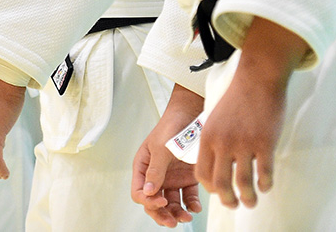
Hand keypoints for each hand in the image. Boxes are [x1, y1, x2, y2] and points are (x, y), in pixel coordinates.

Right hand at [132, 85, 204, 226]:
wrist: (192, 114)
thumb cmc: (172, 126)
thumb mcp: (161, 147)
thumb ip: (155, 170)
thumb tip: (149, 193)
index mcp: (143, 166)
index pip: (139, 192)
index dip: (148, 201)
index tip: (162, 201)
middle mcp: (156, 175)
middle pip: (154, 202)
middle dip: (161, 214)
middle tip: (172, 222)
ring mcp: (172, 178)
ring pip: (171, 203)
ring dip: (177, 213)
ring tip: (187, 217)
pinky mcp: (188, 178)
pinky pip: (188, 197)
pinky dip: (191, 204)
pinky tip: (196, 207)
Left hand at [194, 17, 305, 209]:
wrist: (257, 76)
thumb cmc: (237, 96)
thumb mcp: (215, 116)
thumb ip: (214, 138)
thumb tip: (218, 162)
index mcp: (207, 136)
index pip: (202, 173)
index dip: (210, 188)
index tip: (219, 191)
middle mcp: (222, 142)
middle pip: (220, 184)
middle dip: (227, 200)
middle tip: (234, 205)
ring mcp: (243, 143)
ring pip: (243, 184)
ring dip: (248, 199)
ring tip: (252, 202)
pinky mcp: (264, 143)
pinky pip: (264, 174)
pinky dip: (265, 184)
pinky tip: (266, 185)